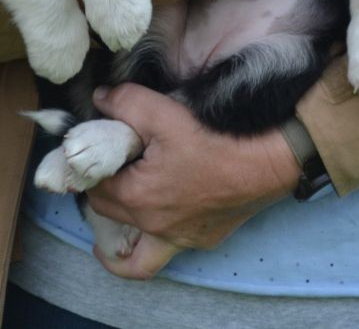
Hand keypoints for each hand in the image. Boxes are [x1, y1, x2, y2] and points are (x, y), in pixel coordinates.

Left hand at [85, 84, 300, 279]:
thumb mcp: (163, 113)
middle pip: (109, 215)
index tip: (94, 153)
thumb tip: (100, 99)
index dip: (89, 168)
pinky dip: (155, 244)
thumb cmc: (215, 139)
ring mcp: (181, 239)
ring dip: (119, 248)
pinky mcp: (204, 239)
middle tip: (104, 174)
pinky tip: (157, 225)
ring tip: (109, 242)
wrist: (269, 161)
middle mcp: (155, 227)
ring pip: (137, 258)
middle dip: (101, 194)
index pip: (94, 187)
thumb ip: (124, 103)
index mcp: (137, 198)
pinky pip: (168, 252)